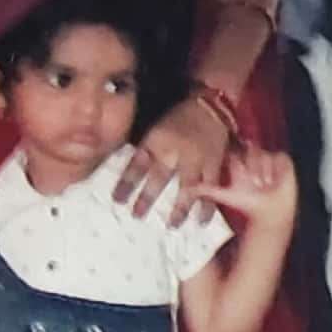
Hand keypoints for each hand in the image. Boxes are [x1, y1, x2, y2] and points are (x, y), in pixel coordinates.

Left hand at [115, 90, 232, 224]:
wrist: (210, 106)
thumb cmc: (179, 116)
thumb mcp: (155, 127)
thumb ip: (145, 149)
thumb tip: (125, 167)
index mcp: (156, 140)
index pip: (136, 164)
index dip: (125, 183)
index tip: (117, 200)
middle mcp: (174, 151)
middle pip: (158, 179)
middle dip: (146, 199)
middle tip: (137, 216)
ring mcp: (196, 159)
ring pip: (187, 188)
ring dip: (179, 208)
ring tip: (172, 225)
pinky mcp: (214, 164)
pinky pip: (211, 188)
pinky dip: (207, 206)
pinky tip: (202, 220)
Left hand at [191, 145, 298, 235]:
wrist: (270, 213)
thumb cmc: (248, 204)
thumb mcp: (223, 195)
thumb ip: (204, 190)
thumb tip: (186, 189)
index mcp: (238, 163)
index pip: (236, 152)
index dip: (238, 160)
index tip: (239, 170)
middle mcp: (252, 159)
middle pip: (250, 151)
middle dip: (252, 169)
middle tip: (254, 184)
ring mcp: (267, 159)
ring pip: (263, 155)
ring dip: (264, 173)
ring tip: (264, 185)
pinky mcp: (282, 161)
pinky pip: (278, 157)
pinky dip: (276, 171)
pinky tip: (275, 181)